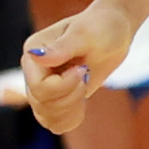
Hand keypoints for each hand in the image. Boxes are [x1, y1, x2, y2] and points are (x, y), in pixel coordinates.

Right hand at [22, 0, 134, 132]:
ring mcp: (42, 87)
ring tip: (85, 83)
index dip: (64, 85)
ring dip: (72, 107)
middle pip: (42, 104)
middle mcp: (33, 72)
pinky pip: (54, 122)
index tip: (83, 68)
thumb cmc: (102, 25)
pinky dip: (70, 118)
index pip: (38, 86)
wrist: (115, 30)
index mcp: (33, 53)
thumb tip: (34, 55)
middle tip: (87, 73)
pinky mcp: (55, 98)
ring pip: (46, 116)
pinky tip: (83, 104)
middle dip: (71, 95)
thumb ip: (62, 47)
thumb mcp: (86, 33)